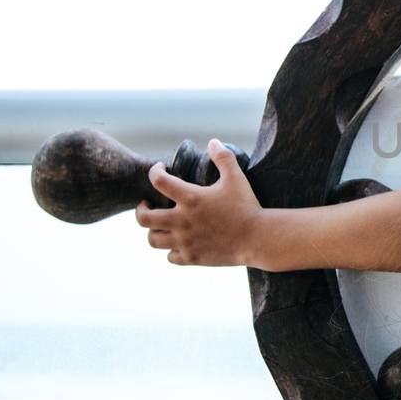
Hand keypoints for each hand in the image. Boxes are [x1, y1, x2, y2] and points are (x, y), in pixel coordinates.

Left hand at [135, 139, 262, 266]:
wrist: (259, 238)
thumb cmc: (247, 206)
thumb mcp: (237, 178)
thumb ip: (223, 157)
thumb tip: (213, 142)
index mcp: (190, 198)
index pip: (158, 180)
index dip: (155, 171)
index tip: (161, 170)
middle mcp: (182, 221)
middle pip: (143, 218)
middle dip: (141, 210)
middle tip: (148, 205)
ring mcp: (185, 241)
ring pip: (152, 239)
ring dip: (153, 231)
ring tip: (161, 225)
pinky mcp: (192, 257)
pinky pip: (170, 257)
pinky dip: (171, 250)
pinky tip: (179, 243)